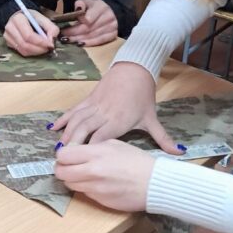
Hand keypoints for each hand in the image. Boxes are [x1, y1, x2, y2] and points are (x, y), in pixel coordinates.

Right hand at [3, 10, 58, 56]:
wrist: (20, 16)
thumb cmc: (31, 17)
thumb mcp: (43, 18)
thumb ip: (51, 28)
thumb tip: (51, 41)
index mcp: (18, 19)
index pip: (28, 35)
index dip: (41, 42)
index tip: (50, 45)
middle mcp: (10, 28)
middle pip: (25, 44)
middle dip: (39, 49)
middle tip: (48, 48)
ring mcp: (7, 37)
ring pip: (23, 50)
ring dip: (36, 52)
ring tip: (43, 48)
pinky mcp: (8, 43)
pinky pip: (21, 52)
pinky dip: (31, 52)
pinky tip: (36, 48)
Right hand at [52, 62, 180, 151]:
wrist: (134, 70)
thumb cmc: (143, 96)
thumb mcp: (152, 118)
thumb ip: (163, 138)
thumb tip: (180, 153)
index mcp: (118, 121)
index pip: (101, 138)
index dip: (90, 149)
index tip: (82, 162)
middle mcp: (103, 114)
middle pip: (84, 130)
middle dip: (73, 144)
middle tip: (64, 158)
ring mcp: (94, 106)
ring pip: (76, 120)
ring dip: (66, 133)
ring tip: (58, 148)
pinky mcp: (88, 99)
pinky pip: (73, 111)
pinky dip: (63, 119)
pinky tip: (53, 128)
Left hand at [54, 140, 155, 211]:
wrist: (155, 183)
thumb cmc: (137, 161)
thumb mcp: (114, 145)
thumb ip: (92, 148)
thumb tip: (75, 151)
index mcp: (95, 154)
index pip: (62, 155)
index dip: (63, 155)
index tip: (67, 156)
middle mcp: (92, 171)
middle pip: (61, 172)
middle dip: (62, 169)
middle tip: (69, 167)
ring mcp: (95, 188)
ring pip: (69, 185)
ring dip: (73, 180)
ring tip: (84, 175)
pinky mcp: (100, 201)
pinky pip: (84, 194)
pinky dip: (86, 188)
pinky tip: (97, 184)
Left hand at [62, 0, 117, 46]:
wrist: (110, 12)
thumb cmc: (95, 8)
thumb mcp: (87, 2)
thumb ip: (81, 4)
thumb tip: (78, 8)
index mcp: (101, 7)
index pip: (87, 19)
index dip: (75, 25)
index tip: (64, 29)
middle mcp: (108, 17)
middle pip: (88, 29)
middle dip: (74, 33)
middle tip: (62, 37)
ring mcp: (112, 27)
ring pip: (92, 36)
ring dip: (78, 40)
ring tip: (67, 41)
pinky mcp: (113, 35)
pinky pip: (99, 41)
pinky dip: (88, 43)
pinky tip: (79, 44)